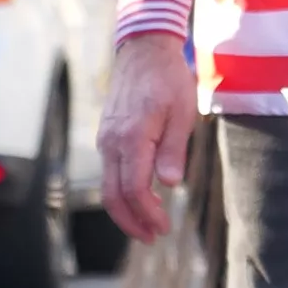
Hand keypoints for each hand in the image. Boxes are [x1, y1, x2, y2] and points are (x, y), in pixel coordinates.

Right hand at [99, 33, 199, 241]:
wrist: (143, 50)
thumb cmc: (168, 79)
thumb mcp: (182, 113)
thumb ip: (173, 150)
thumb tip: (169, 185)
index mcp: (132, 138)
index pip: (134, 189)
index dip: (147, 214)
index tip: (164, 228)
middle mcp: (111, 142)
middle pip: (113, 195)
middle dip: (132, 222)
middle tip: (153, 237)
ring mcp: (105, 139)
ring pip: (108, 186)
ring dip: (126, 210)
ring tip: (148, 224)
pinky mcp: (106, 136)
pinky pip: (109, 171)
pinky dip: (122, 191)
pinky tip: (141, 196)